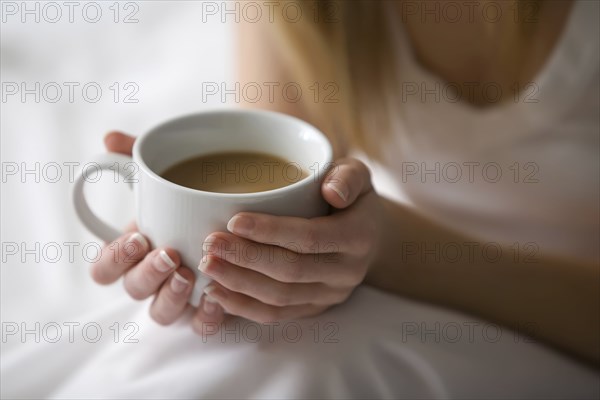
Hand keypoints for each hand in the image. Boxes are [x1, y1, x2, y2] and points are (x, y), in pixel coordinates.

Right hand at [89, 132, 209, 325]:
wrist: (235, 201)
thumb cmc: (190, 191)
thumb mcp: (166, 172)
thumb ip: (138, 158)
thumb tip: (109, 139)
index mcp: (132, 251)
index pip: (104, 268)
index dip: (114, 259)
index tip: (138, 236)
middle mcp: (151, 277)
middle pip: (133, 291)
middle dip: (147, 275)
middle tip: (168, 254)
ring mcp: (177, 296)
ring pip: (162, 313)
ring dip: (170, 298)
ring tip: (188, 275)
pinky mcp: (206, 307)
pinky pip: (200, 325)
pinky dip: (205, 317)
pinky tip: (216, 298)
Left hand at [196, 157, 382, 328]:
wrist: (368, 236)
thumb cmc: (352, 198)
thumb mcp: (357, 176)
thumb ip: (348, 177)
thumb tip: (331, 192)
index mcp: (359, 237)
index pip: (310, 238)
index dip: (271, 232)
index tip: (234, 221)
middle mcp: (347, 272)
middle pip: (291, 271)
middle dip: (246, 259)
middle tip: (210, 244)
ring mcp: (331, 295)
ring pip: (280, 298)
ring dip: (239, 284)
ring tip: (207, 265)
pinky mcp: (314, 309)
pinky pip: (277, 315)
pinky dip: (243, 306)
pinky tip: (216, 292)